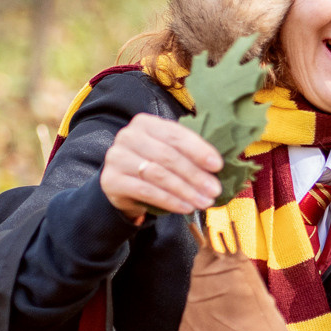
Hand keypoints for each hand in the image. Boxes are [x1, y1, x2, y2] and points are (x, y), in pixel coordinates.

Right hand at [100, 114, 225, 221]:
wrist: (121, 186)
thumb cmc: (153, 166)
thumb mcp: (169, 154)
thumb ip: (189, 154)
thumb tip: (219, 167)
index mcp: (145, 123)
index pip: (175, 134)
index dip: (199, 150)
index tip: (218, 166)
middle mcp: (128, 136)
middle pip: (167, 156)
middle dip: (195, 175)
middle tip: (214, 190)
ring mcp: (117, 158)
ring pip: (158, 174)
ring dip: (185, 190)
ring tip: (204, 202)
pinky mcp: (111, 180)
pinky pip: (146, 191)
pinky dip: (169, 200)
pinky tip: (186, 207)